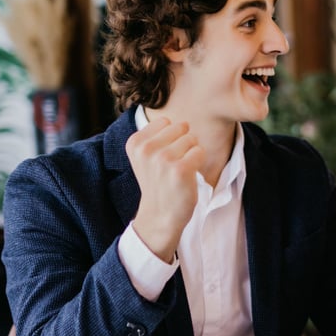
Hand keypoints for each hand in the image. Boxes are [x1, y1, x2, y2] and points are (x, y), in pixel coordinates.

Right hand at [127, 117, 205, 262]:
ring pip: (192, 139)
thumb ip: (156, 134)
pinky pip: (200, 151)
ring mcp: (163, 159)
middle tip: (173, 165)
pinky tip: (188, 176)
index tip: (162, 157)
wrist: (160, 215)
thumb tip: (182, 121)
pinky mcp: (181, 169)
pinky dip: (198, 162)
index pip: (166, 122)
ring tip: (179, 171)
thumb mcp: (145, 156)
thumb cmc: (158, 182)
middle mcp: (146, 149)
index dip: (170, 138)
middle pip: (181, 127)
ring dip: (191, 154)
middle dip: (183, 143)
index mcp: (135, 142)